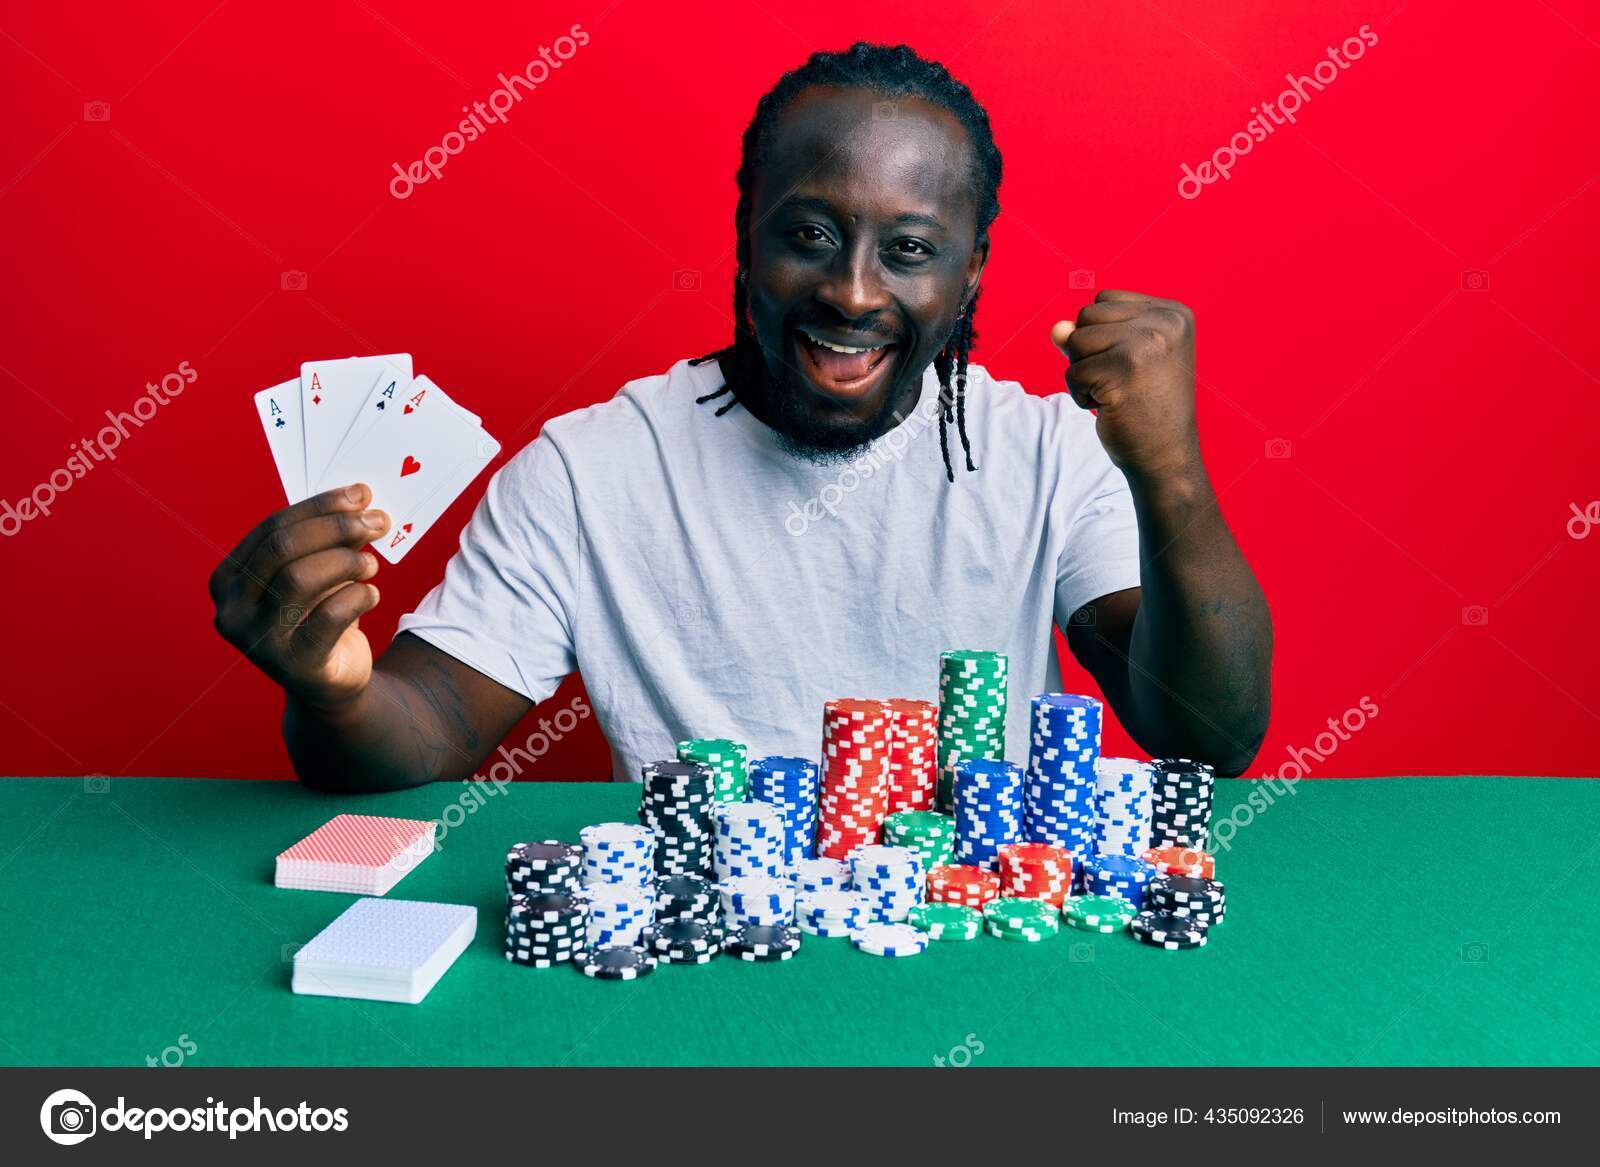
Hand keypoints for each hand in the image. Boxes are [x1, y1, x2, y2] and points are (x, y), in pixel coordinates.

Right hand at [209, 485, 389, 709]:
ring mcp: (257, 641)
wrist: (329, 684)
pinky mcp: (292, 666)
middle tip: (377, 521)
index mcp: (228, 579)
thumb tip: (359, 500)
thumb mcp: (320, 575)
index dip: (319, 507)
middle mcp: (232, 610)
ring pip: (299, 579)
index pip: (272, 529)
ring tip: (372, 563)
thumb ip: (329, 541)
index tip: (361, 494)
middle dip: (336, 528)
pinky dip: (357, 597)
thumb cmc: (319, 617)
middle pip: (282, 549)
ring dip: (346, 562)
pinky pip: (328, 617)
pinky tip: (372, 594)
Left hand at [1051, 290, 1200, 479]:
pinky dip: (1080, 395)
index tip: (1134, 366)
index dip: (1102, 337)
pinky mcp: (1124, 370)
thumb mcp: (1120, 361)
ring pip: (1075, 341)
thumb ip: (1087, 336)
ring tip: (1117, 393)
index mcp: (1173, 313)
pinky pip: (1072, 372)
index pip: (1103, 300)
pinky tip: (1110, 408)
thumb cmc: (1144, 407)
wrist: (1166, 456)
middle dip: (1089, 353)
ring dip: (1083, 373)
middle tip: (1124, 383)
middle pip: (1086, 316)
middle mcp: (1165, 322)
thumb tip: (1056, 329)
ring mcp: (1146, 344)